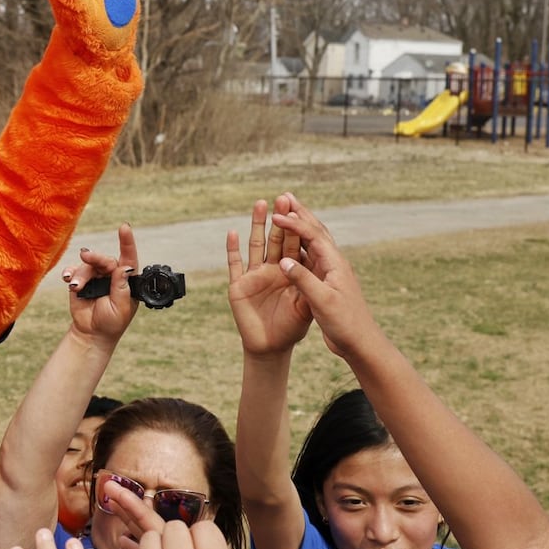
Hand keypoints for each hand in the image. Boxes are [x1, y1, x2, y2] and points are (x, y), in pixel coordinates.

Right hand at [61, 224, 140, 344]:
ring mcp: (96, 276)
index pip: (129, 258)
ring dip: (81, 274)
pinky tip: (68, 279)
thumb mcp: (121, 308)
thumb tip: (124, 267)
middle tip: (84, 255)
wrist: (91, 333)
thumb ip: (121, 288)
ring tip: (76, 286)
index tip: (124, 227)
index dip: (127, 242)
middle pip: (105, 259)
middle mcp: (112, 275)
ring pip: (88, 265)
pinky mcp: (81, 280)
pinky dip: (70, 272)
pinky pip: (74, 270)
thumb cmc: (111, 322)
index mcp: (126, 280)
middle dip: (95, 256)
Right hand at [227, 196, 311, 355]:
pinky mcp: (244, 288)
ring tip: (260, 204)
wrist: (282, 350)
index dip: (297, 224)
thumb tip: (288, 261)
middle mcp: (284, 270)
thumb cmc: (304, 330)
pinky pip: (237, 264)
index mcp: (307, 271)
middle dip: (284, 217)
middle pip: (286, 237)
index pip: (305, 240)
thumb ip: (303, 282)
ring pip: (261, 245)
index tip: (289, 211)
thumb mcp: (317, 304)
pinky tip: (232, 234)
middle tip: (282, 197)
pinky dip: (234, 249)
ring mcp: (262, 278)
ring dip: (260, 224)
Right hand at [270, 194, 386, 360]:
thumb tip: (284, 260)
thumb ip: (303, 280)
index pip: (312, 235)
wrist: (359, 341)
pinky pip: (309, 256)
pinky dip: (298, 244)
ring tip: (287, 212)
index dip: (294, 223)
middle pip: (316, 230)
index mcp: (334, 263)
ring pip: (314, 241)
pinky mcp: (325, 282)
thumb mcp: (322, 301)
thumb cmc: (344, 323)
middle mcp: (333, 262)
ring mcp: (329, 272)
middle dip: (300, 212)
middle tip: (285, 196)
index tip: (276, 215)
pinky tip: (290, 246)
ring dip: (300, 225)